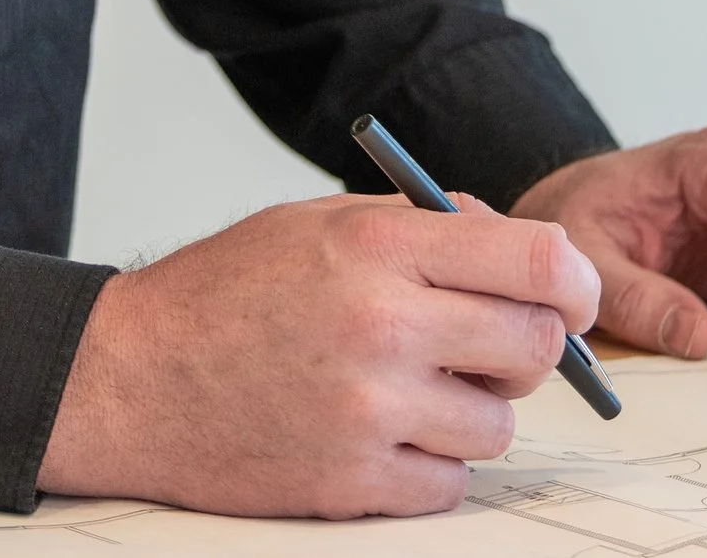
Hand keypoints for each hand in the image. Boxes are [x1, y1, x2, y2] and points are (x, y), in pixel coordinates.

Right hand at [36, 191, 599, 513]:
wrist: (133, 378)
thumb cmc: (225, 292)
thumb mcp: (315, 222)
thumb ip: (418, 228)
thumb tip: (514, 247)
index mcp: (376, 246)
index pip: (535, 260)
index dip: (572, 279)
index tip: (571, 293)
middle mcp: (383, 326)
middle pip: (534, 346)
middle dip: (523, 343)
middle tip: (479, 341)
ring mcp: (372, 413)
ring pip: (498, 425)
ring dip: (472, 409)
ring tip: (407, 386)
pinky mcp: (357, 484)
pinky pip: (452, 484)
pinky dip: (432, 463)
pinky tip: (380, 431)